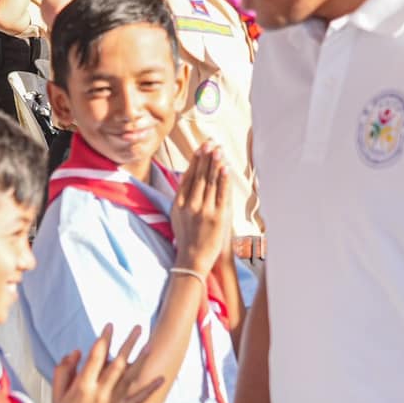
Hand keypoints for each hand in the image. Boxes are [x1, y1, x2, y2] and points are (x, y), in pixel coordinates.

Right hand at [52, 325, 155, 402]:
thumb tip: (76, 352)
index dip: (104, 340)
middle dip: (128, 344)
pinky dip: (150, 388)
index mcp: (83, 387)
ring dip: (141, 360)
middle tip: (138, 328)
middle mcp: (100, 393)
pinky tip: (161, 378)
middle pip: (117, 363)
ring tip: (150, 344)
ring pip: (130, 377)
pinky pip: (139, 398)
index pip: (95, 357)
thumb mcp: (57, 394)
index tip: (110, 326)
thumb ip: (63, 371)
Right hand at [170, 144, 232, 270]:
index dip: (195, 161)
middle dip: (205, 158)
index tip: (200, 148)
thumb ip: (182, 197)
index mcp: (179, 203)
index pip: (187, 176)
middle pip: (199, 176)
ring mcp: (204, 210)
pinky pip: (221, 193)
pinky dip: (223, 179)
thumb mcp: (178, 215)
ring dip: (215, 164)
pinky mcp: (217, 217)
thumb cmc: (187, 237)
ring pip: (210, 182)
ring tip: (218, 149)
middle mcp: (190, 205)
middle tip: (210, 143)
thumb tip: (186, 177)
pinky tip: (225, 167)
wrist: (193, 259)